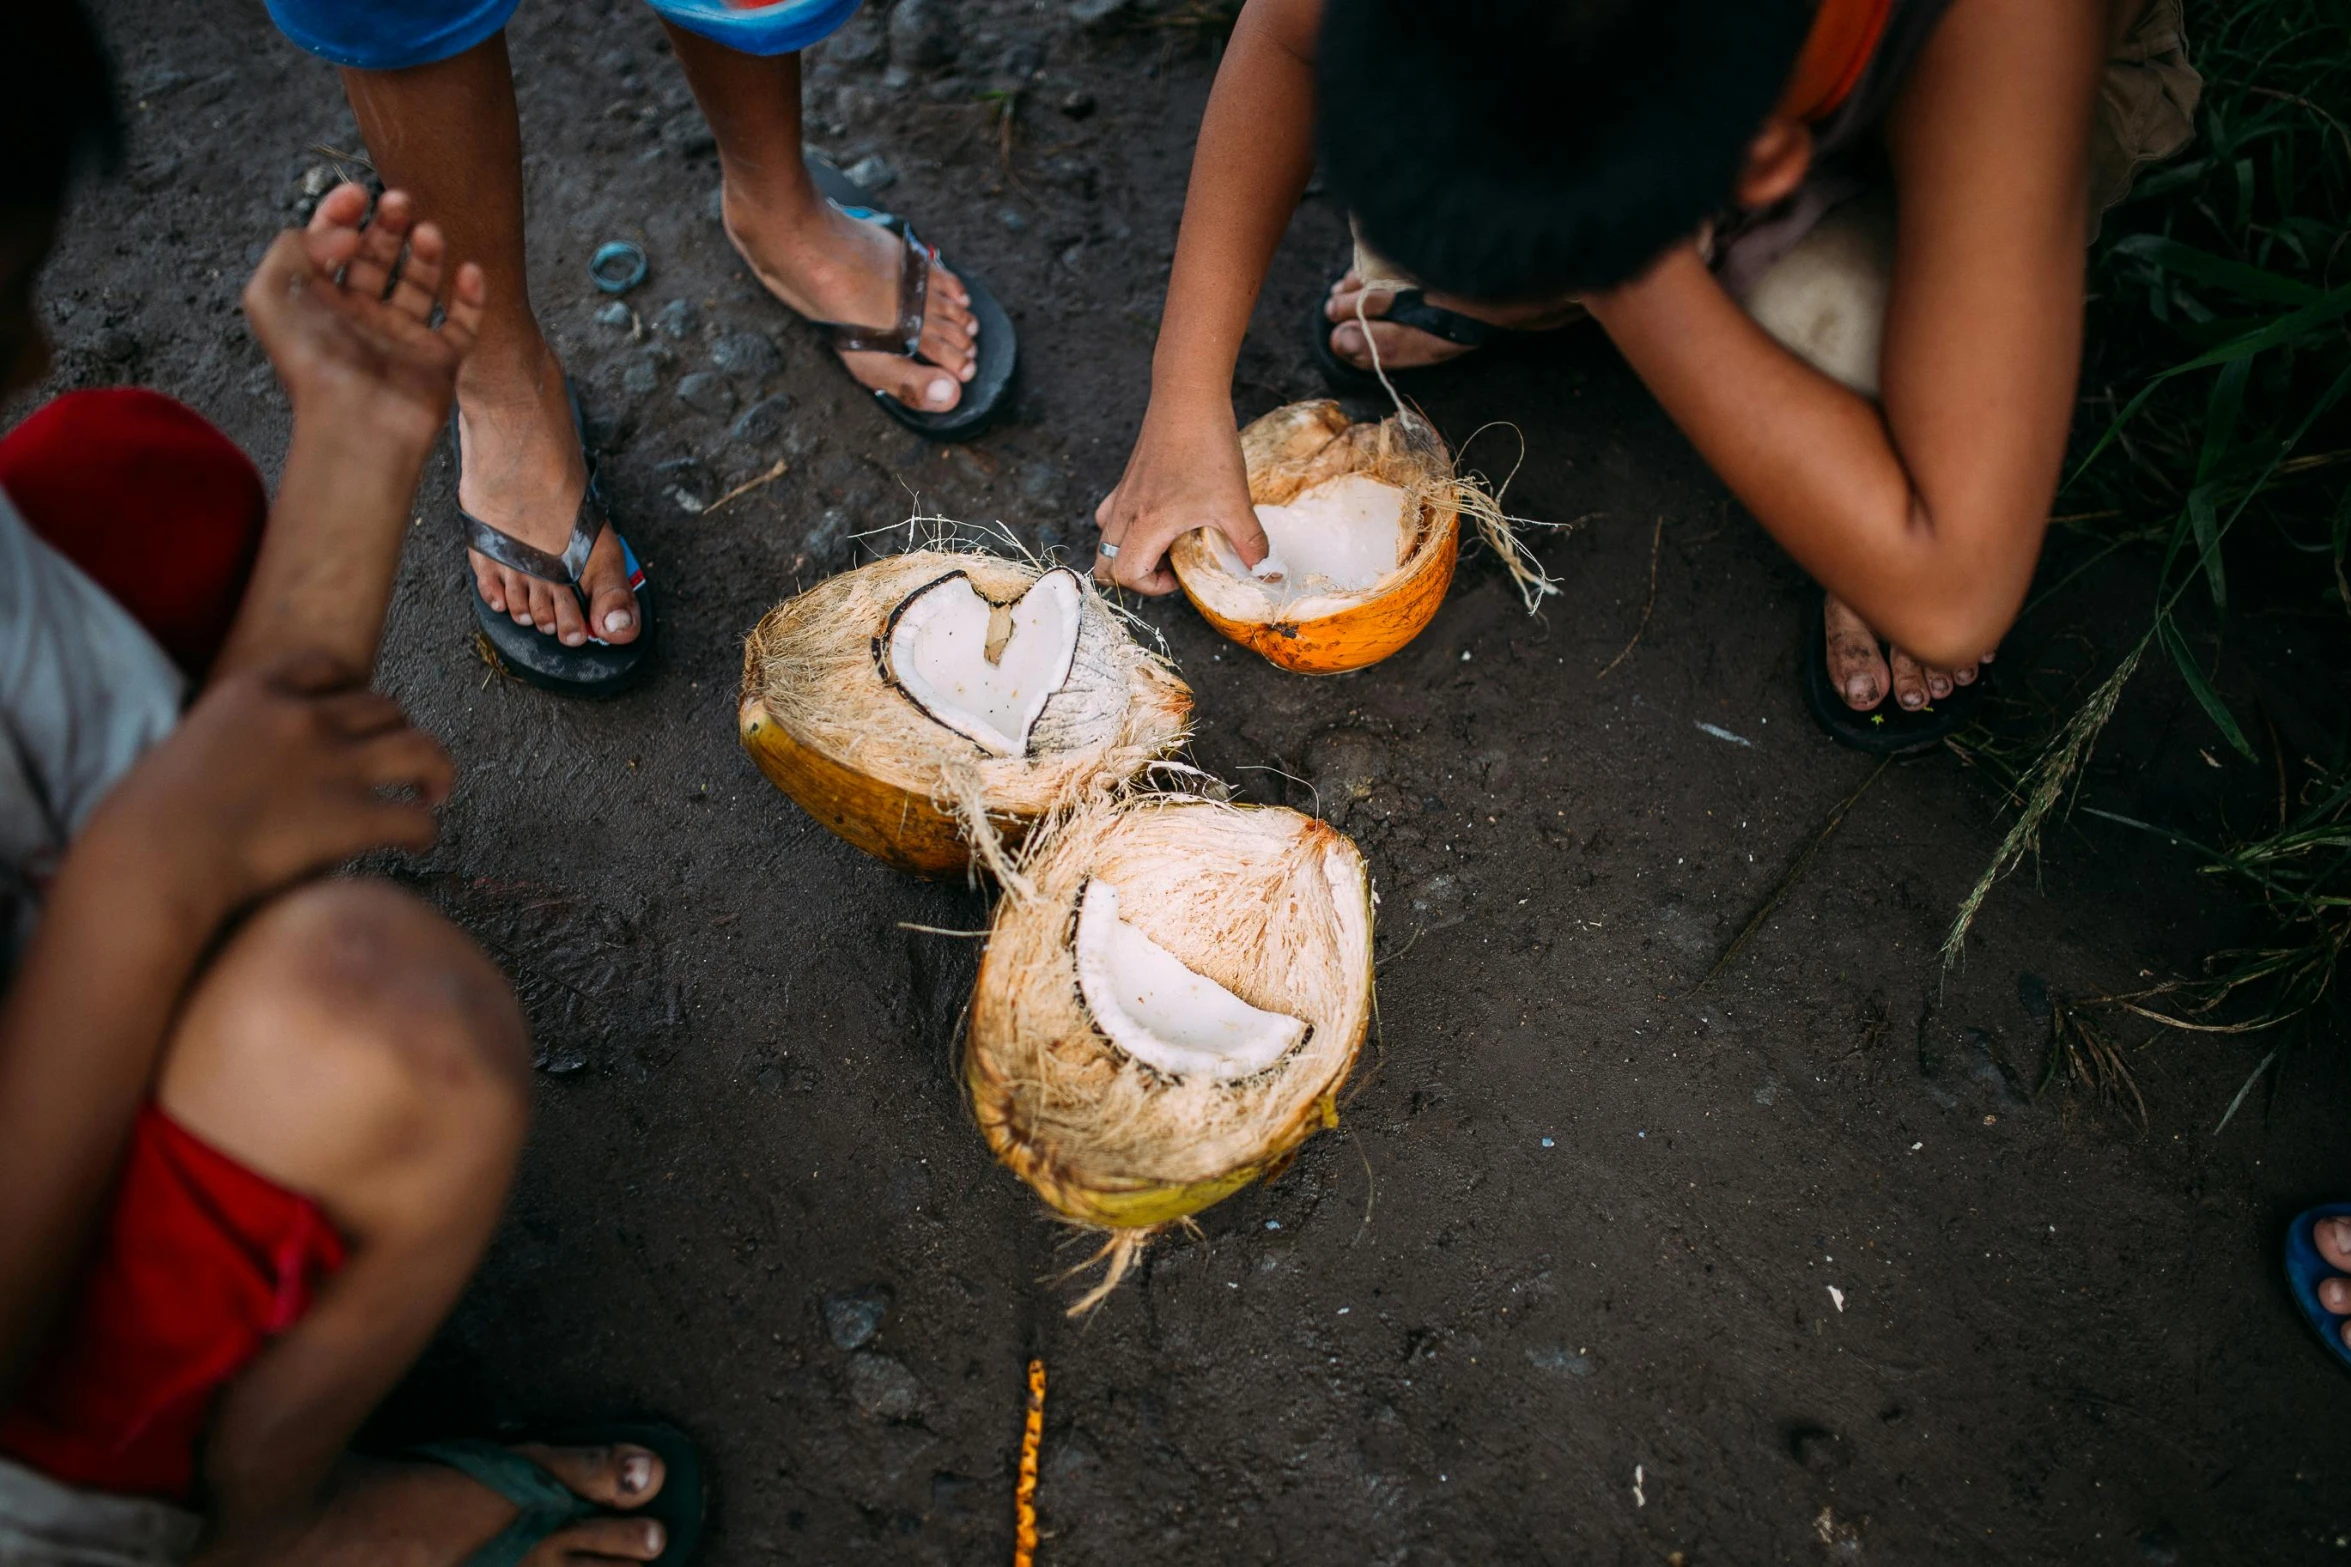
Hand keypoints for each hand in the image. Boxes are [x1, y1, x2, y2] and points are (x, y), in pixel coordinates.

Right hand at [79, 652, 454, 924]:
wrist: (154, 857)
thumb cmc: (144, 824)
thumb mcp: (181, 756)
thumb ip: (222, 750)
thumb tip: (232, 779)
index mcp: (252, 694)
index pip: (322, 666)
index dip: (349, 688)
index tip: (355, 713)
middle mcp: (302, 718)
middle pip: (381, 706)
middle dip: (395, 732)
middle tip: (399, 763)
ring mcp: (334, 765)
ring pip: (421, 746)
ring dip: (437, 768)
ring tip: (436, 791)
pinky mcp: (353, 818)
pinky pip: (415, 819)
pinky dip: (425, 830)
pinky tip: (417, 844)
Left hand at [241, 184, 485, 455]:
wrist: (356, 424)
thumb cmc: (311, 365)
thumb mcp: (270, 294)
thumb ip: (293, 246)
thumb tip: (348, 233)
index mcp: (319, 301)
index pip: (332, 244)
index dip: (343, 213)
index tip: (359, 194)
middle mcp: (361, 316)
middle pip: (378, 256)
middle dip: (389, 225)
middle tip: (401, 200)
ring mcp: (403, 337)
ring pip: (420, 282)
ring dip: (426, 252)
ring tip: (429, 233)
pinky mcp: (440, 360)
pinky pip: (462, 322)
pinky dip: (470, 295)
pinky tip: (469, 271)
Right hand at [1093, 395, 1267, 595]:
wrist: (1188, 396)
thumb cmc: (1206, 447)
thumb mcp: (1235, 502)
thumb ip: (1250, 543)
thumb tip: (1267, 572)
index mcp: (1147, 525)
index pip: (1124, 575)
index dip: (1151, 587)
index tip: (1180, 575)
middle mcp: (1126, 512)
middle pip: (1105, 564)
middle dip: (1134, 576)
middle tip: (1169, 566)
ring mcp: (1123, 494)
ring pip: (1105, 539)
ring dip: (1128, 552)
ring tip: (1163, 544)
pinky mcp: (1128, 479)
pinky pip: (1111, 514)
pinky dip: (1126, 526)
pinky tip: (1158, 515)